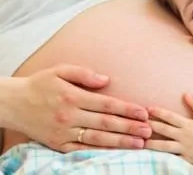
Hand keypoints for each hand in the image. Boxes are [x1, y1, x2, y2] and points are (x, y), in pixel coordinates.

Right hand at [7, 64, 151, 151]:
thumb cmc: (40, 85)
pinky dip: (100, 152)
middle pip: (105, 123)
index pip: (106, 104)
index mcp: (72, 97)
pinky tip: (115, 152)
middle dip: (129, 127)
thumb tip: (106, 80)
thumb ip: (84, 74)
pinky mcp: (58, 144)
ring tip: (139, 143)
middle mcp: (69, 116)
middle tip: (149, 131)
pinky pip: (82, 150)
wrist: (13, 104)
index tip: (143, 112)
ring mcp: (63, 132)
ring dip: (120, 142)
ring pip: (97, 138)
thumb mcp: (60, 71)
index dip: (127, 109)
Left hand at [145, 94, 192, 164]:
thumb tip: (186, 94)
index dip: (158, 112)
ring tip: (140, 142)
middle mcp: (185, 136)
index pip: (170, 117)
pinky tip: (153, 157)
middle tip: (138, 123)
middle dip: (150, 125)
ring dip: (151, 143)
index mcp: (189, 124)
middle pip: (164, 130)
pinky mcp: (188, 159)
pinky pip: (173, 159)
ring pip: (164, 146)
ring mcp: (185, 149)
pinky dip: (163, 158)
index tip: (148, 109)